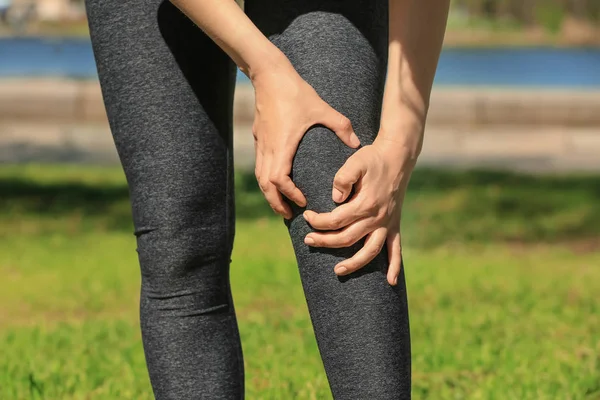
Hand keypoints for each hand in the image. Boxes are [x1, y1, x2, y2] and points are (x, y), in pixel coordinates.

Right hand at [251, 59, 359, 218]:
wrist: (269, 75)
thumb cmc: (296, 92)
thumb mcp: (322, 108)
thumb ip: (341, 127)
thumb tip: (358, 144)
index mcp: (283, 145)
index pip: (278, 180)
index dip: (288, 194)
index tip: (302, 202)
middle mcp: (269, 148)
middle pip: (265, 185)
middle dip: (276, 202)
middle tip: (289, 215)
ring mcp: (261, 143)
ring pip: (260, 177)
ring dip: (269, 193)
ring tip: (282, 204)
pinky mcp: (259, 137)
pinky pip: (260, 166)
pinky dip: (266, 179)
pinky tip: (277, 182)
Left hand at [302, 133, 419, 285]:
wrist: (397, 157)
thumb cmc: (373, 159)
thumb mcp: (355, 161)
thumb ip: (342, 179)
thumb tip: (335, 198)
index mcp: (365, 203)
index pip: (336, 220)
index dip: (319, 221)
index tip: (307, 217)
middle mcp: (377, 218)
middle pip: (347, 238)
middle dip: (325, 241)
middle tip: (308, 240)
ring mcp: (387, 223)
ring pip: (370, 251)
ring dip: (354, 264)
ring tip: (338, 271)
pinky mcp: (394, 225)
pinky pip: (396, 250)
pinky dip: (395, 266)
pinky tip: (391, 282)